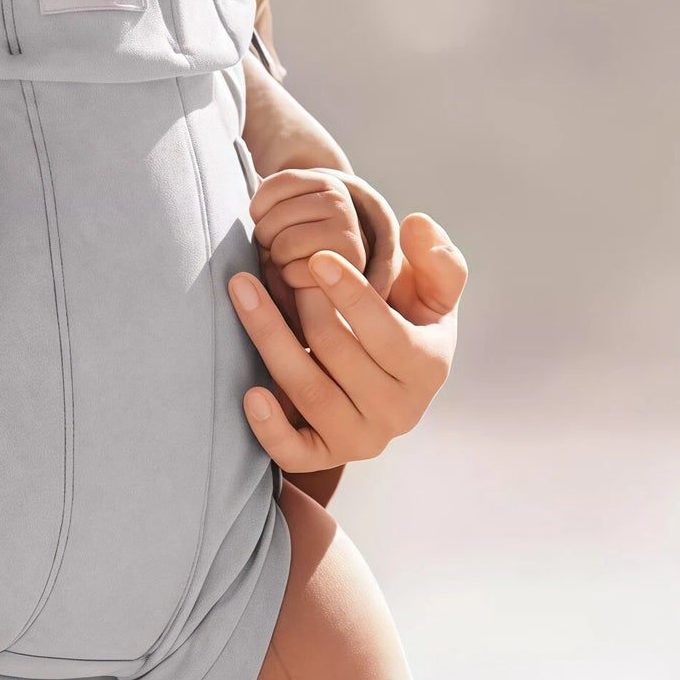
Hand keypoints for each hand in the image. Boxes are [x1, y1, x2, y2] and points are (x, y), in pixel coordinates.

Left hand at [227, 213, 465, 472]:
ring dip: (269, 337)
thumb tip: (419, 225)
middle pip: (337, 353)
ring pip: (307, 391)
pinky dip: (270, 428)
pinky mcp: (325, 454)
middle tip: (272, 264)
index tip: (316, 258)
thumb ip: (437, 260)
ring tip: (241, 289)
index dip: (351, 295)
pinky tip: (249, 393)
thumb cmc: (404, 321)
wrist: (383, 375)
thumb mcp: (432, 292)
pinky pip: (294, 453)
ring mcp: (361, 437)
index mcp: (427, 367)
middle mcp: (399, 410)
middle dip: (303, 304)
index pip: (387, 335)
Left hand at [251, 167, 367, 296]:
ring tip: (288, 258)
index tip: (263, 220)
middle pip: (277, 216)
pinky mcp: (346, 266)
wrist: (335, 279)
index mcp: (326, 182)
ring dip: (277, 258)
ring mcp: (347, 232)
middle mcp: (341, 202)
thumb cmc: (299, 242)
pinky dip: (289, 277)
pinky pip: (295, 271)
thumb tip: (247, 181)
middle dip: (266, 236)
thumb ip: (270, 199)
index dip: (258, 208)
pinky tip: (301, 275)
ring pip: (285, 244)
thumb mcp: (287, 212)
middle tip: (277, 245)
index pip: (274, 185)